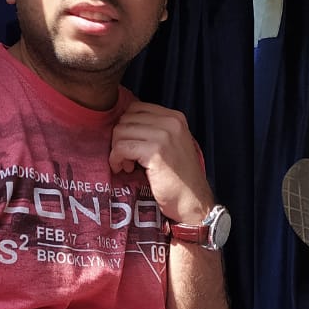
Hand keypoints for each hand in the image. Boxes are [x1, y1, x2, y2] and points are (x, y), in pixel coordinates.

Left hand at [109, 101, 212, 223]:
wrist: (192, 201)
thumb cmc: (179, 177)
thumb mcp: (171, 144)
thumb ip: (154, 130)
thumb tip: (123, 124)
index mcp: (175, 117)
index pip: (136, 108)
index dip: (126, 126)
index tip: (130, 145)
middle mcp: (171, 122)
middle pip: (126, 119)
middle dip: (120, 138)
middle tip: (127, 158)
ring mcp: (164, 136)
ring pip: (120, 132)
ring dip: (117, 150)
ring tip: (127, 165)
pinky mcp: (155, 152)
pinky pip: (121, 147)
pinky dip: (116, 159)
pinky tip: (123, 169)